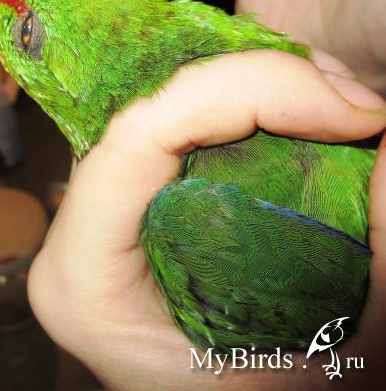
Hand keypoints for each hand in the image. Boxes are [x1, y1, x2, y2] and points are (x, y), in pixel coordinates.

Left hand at [27, 50, 385, 389]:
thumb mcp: (337, 352)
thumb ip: (383, 251)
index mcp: (86, 277)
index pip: (139, 132)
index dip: (249, 90)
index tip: (349, 111)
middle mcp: (78, 229)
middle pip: (153, 103)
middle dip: (263, 80)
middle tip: (350, 102)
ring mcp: (103, 204)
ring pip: (166, 99)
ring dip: (257, 82)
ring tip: (335, 106)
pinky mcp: (133, 192)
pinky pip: (178, 117)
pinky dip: (244, 99)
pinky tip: (299, 113)